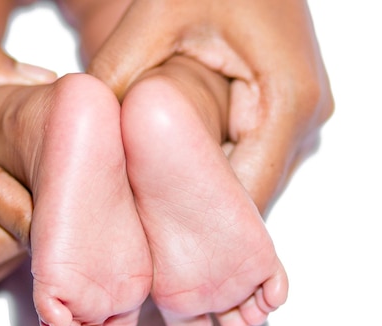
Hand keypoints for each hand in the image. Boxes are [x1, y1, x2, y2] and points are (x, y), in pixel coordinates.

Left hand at [88, 0, 333, 213]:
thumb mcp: (153, 19)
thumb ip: (117, 76)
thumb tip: (78, 132)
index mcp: (286, 102)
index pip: (246, 197)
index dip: (199, 229)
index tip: (154, 247)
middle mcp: (303, 118)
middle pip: (249, 196)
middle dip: (197, 217)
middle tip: (145, 235)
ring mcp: (296, 117)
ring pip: (247, 180)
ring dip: (203, 195)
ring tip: (152, 206)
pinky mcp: (279, 111)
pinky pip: (246, 158)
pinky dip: (210, 169)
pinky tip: (171, 171)